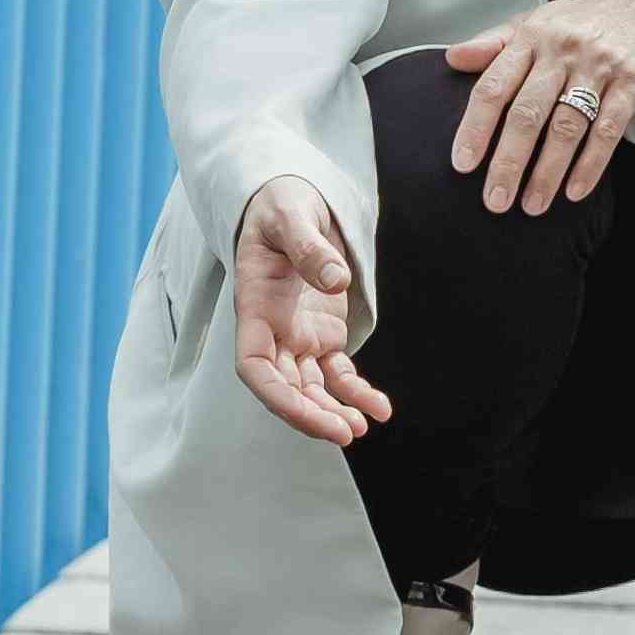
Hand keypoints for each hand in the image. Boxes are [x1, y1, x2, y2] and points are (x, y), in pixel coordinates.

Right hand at [231, 178, 390, 447]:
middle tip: (346, 432)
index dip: (276, 395)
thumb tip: (336, 280)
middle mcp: (273, 332)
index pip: (254, 366)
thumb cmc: (281, 205)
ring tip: (362, 427)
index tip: (305, 412)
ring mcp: (298, 338)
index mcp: (255, 307)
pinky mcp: (323, 336)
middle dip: (311, 415)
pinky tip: (380, 409)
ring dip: (334, 411)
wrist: (293, 202)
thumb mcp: (291, 214)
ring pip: (312, 388)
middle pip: (285, 388)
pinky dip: (358, 393)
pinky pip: (338, 373)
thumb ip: (309, 246)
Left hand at [443, 0, 634, 214]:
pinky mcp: (631, 83)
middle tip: (495, 200)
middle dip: (509, 162)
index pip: (494, 86)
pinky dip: (590, 165)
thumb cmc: (582, 22)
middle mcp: (561, 50)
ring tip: (532, 206)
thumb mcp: (535, 22)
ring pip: (566, 127)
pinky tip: (574, 191)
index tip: (462, 164)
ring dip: (547, 172)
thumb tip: (452, 59)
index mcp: (531, 36)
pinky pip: (607, 130)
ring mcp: (598, 66)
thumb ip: (494, 43)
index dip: (475, 127)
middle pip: (528, 113)